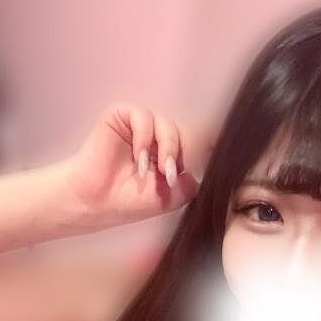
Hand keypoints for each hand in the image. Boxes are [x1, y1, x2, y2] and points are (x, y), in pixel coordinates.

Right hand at [62, 102, 214, 233]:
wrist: (97, 204)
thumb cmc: (130, 202)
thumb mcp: (173, 196)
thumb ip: (194, 179)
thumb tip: (212, 160)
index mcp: (173, 153)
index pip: (198, 140)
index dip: (211, 143)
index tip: (223, 150)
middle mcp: (159, 137)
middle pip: (188, 130)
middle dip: (186, 152)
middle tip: (171, 176)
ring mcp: (142, 126)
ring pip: (169, 125)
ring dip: (167, 150)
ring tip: (156, 174)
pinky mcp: (122, 115)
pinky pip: (144, 116)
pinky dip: (145, 139)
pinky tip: (138, 161)